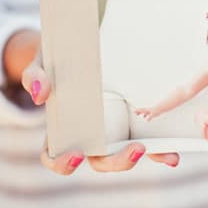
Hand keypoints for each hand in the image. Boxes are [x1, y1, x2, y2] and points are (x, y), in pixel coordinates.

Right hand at [18, 33, 178, 173]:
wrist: (80, 44)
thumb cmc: (57, 59)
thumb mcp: (43, 62)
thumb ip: (35, 75)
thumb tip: (40, 94)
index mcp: (61, 130)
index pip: (54, 157)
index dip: (63, 163)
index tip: (77, 156)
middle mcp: (87, 136)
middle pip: (99, 160)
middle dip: (116, 162)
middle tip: (135, 150)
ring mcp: (112, 131)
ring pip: (125, 154)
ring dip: (146, 157)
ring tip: (162, 154)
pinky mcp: (133, 122)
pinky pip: (146, 140)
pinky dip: (160, 150)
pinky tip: (172, 155)